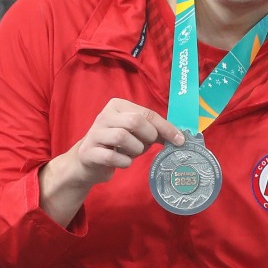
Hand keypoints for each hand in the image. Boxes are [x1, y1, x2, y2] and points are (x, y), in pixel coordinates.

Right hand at [39, 98, 182, 224]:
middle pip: (135, 121)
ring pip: (123, 137)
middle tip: (147, 146)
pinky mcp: (89, 152)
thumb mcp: (134, 133)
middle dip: (148, 137)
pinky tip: (123, 162)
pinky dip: (124, 162)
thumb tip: (178, 137)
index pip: (147, 113)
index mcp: (118, 106)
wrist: (87, 161)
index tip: (180, 140)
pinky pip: (113, 157)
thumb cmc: (116, 145)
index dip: (166, 127)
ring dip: (135, 150)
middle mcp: (105, 116)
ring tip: (132, 154)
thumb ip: (152, 131)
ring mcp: (95, 133)